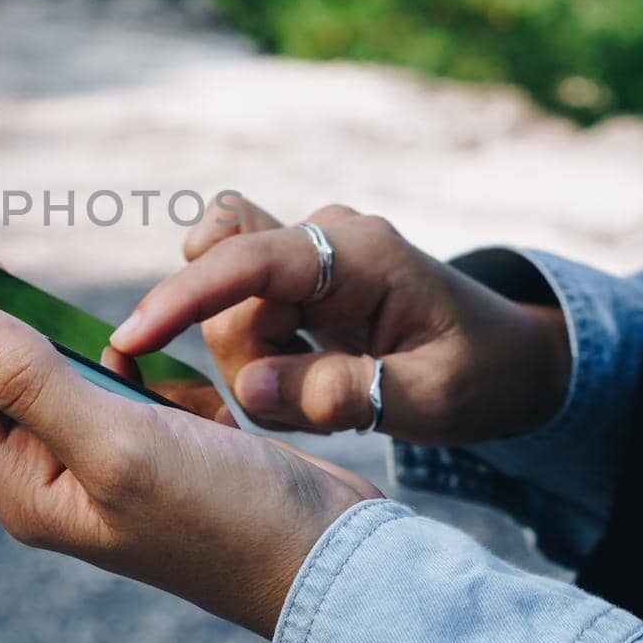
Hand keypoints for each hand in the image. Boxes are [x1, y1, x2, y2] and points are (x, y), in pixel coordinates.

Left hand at [0, 266, 379, 636]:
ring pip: (26, 366)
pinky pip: (91, 370)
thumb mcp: (120, 448)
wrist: (333, 559)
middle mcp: (45, 469)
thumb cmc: (229, 520)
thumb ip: (32, 381)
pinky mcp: (142, 434)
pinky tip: (77, 315)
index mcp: (22, 483)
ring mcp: (93, 452)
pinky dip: (77, 335)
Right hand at [109, 200, 571, 445]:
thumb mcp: (431, 399)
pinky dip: (261, 360)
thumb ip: (342, 394)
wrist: (509, 358)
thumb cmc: (481, 374)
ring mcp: (302, 254)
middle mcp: (320, 236)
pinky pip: (239, 317)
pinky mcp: (290, 277)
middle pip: (225, 293)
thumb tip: (251, 389)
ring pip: (226, 310)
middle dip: (249, 362)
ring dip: (258, 367)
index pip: (249, 260)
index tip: (133, 339)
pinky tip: (312, 378)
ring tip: (332, 395)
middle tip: (322, 406)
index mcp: (359, 252)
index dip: (184, 296)